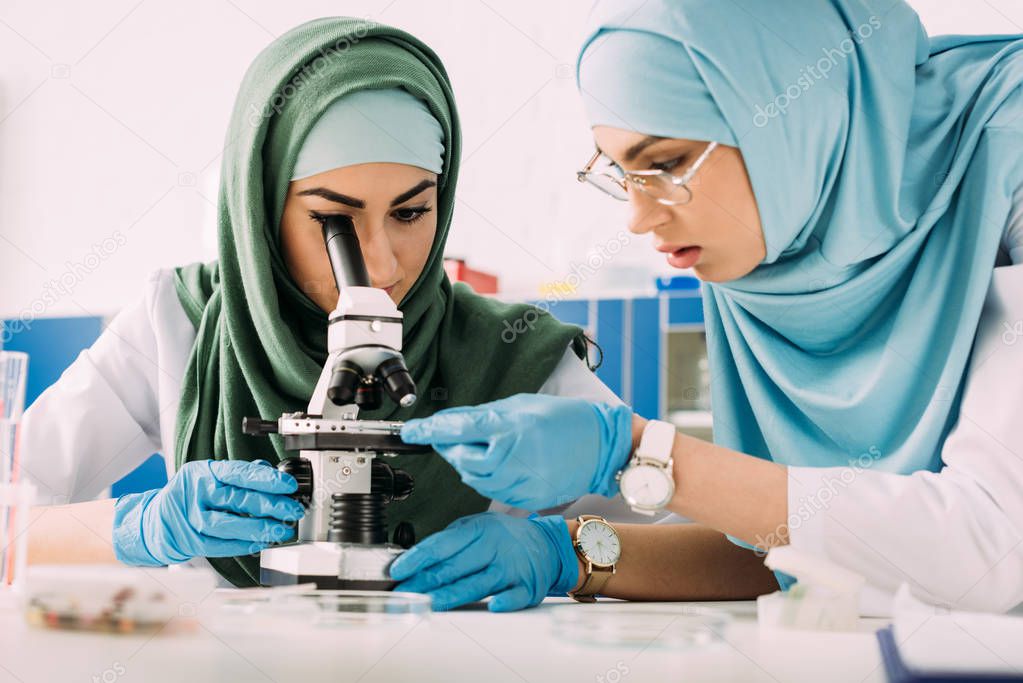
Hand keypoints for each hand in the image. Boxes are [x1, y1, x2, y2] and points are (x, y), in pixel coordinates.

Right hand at [113, 459, 304, 565]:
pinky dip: (243, 545)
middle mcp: (196, 493)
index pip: (239, 473)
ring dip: (259, 528)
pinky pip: (220, 544)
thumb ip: (239, 475)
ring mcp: (191, 518)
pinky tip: (260, 543)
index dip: (267, 479)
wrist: (155, 520)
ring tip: (281, 530)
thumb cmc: (191, 496)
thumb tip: (271, 474)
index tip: (289, 485)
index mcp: (204, 472)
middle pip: (237, 498)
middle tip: (293, 510)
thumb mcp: (210, 476)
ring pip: (228, 524)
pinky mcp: (190, 541)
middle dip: (271, 505)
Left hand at [389, 512, 577, 611]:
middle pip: (455, 567)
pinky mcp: (527, 587)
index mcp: (479, 530)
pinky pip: (513, 596)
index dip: (417, 558)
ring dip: (450, 596)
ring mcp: (511, 568)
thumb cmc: (505, 538)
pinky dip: (504, 601)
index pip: (442, 544)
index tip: (398, 570)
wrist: (547, 545)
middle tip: (404, 593)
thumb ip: (451, 540)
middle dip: (425, 581)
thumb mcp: (478, 527)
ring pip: (477, 584)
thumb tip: (417, 558)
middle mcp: (494, 547)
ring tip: (427, 603)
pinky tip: (492, 606)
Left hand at [401, 394, 633, 510]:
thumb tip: (451, 421)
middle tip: (451, 436)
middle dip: (451, 448)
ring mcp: (521, 482)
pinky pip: (493, 492)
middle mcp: (513, 457)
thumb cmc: (565, 419)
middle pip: (461, 459)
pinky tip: (501, 465)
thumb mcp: (522, 405)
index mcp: (511, 428)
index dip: (429, 431)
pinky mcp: (527, 499)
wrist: (602, 446)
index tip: (409, 432)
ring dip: (469, 464)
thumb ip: (484, 416)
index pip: (458, 429)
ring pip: (474, 479)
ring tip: (484, 449)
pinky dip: (488, 479)